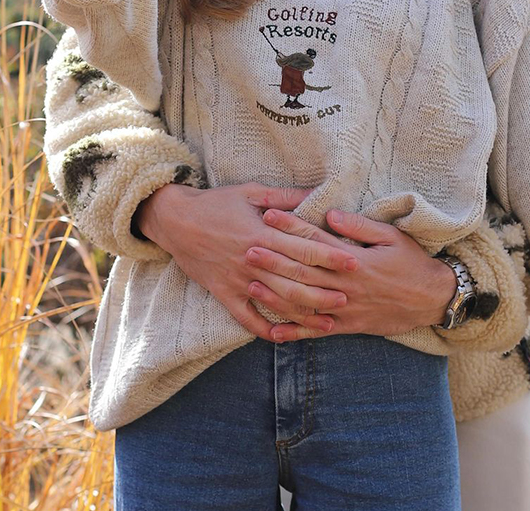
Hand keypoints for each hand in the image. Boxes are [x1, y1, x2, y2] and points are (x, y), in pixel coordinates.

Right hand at [136, 183, 357, 340]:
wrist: (176, 221)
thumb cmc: (216, 203)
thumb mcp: (251, 191)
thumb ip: (284, 196)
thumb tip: (316, 195)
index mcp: (263, 232)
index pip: (303, 248)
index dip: (330, 255)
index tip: (353, 262)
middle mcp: (253, 260)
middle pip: (295, 279)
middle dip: (324, 290)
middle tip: (350, 297)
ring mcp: (238, 280)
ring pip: (276, 302)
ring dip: (304, 314)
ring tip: (328, 322)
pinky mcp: (224, 294)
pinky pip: (246, 318)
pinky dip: (265, 330)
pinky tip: (284, 337)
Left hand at [245, 208, 456, 341]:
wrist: (433, 299)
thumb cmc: (412, 262)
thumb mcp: (391, 236)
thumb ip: (359, 226)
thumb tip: (330, 213)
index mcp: (355, 259)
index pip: (317, 240)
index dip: (292, 227)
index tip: (269, 215)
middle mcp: (346, 285)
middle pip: (304, 271)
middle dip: (275, 260)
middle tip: (247, 249)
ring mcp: (346, 308)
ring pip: (306, 303)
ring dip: (277, 294)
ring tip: (252, 284)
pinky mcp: (349, 326)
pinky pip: (318, 331)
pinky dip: (296, 333)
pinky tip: (273, 332)